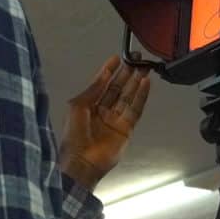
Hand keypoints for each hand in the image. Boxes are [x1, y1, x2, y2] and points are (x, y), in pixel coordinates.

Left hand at [59, 55, 150, 189]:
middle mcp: (103, 110)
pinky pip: (135, 109)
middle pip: (117, 88)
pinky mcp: (127, 129)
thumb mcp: (77, 106)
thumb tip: (104, 74)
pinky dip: (141, 96)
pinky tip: (145, 83)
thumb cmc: (74, 134)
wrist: (81, 161)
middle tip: (136, 58)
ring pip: (128, 96)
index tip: (117, 57)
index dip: (109, 70)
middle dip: (126, 73)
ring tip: (144, 67)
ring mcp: (116, 119)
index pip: (101, 83)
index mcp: (88, 104)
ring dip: (136, 82)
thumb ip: (92, 89)